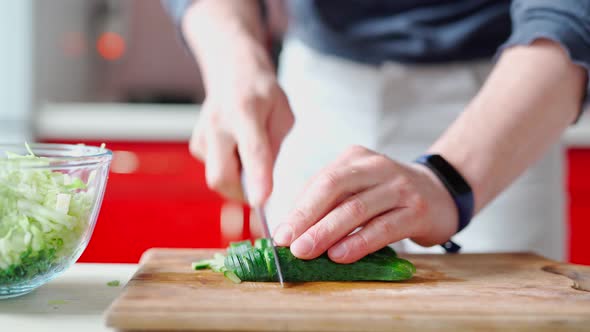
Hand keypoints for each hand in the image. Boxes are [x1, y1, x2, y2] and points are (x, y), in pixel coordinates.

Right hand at [188, 40, 293, 204]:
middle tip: (262, 186)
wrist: (231, 70)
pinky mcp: (196, 144)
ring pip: (217, 178)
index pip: (252, 150)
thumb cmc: (264, 94)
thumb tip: (263, 183)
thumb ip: (274, 147)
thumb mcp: (283, 113)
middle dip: (242, 192)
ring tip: (248, 153)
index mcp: (246, 110)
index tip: (261, 201)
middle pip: (221, 176)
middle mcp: (218, 123)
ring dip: (237, 179)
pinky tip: (236, 148)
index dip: (258, 178)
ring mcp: (202, 134)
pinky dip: (229, 169)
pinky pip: (213, 170)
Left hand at [273, 146, 457, 262]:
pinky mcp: (418, 210)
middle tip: (289, 243)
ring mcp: (400, 187)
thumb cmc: (387, 195)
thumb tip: (290, 228)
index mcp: (355, 158)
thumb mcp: (357, 188)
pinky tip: (340, 255)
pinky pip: (383, 228)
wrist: (440, 193)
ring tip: (306, 251)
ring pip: (357, 208)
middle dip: (307, 217)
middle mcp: (377, 167)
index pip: (321, 181)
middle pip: (335, 188)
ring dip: (327, 232)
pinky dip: (359, 243)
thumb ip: (327, 202)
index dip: (298, 208)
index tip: (280, 234)